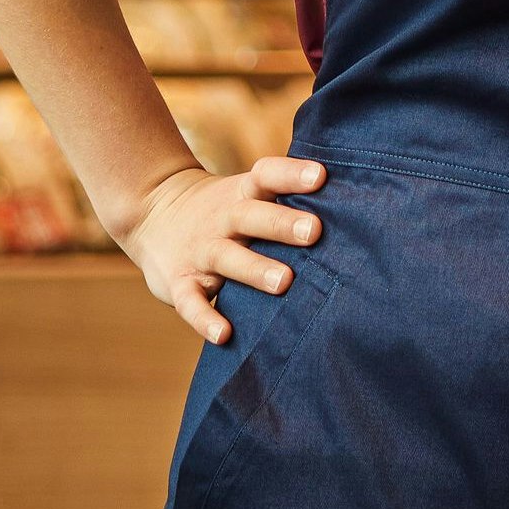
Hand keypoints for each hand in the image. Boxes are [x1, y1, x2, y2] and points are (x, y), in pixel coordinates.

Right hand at [117, 156, 326, 343]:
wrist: (153, 213)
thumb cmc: (225, 209)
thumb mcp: (247, 193)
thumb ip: (287, 200)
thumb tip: (356, 206)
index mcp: (244, 193)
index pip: (267, 176)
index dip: (291, 175)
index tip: (320, 176)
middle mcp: (224, 219)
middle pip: (253, 216)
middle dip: (283, 224)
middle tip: (314, 231)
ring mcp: (201, 251)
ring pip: (228, 258)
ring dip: (255, 269)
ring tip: (284, 281)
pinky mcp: (180, 283)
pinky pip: (191, 302)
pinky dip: (205, 318)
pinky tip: (224, 333)